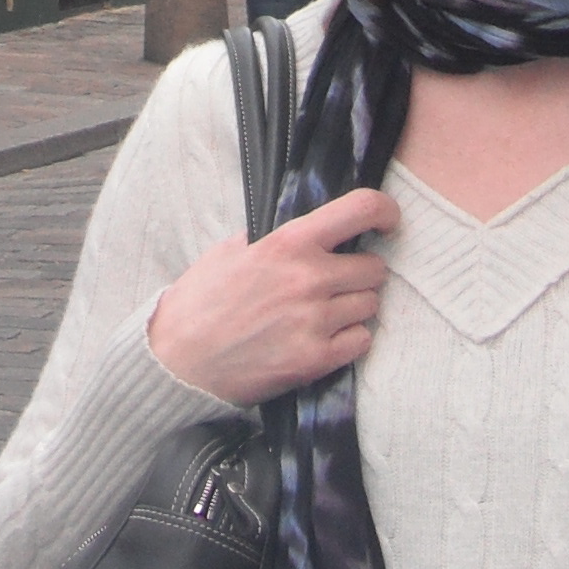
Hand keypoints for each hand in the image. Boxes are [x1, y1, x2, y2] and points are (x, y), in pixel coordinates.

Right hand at [148, 186, 400, 401]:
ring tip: (323, 313)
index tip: (387, 222)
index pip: (361, 209)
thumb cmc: (203, 300)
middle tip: (338, 282)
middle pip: (375, 268)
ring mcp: (315, 321)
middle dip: (360, 273)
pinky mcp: (316, 359)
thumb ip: (279, 237)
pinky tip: (323, 337)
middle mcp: (309, 279)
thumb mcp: (234, 249)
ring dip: (354, 308)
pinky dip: (349, 339)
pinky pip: (362, 341)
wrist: (180, 358)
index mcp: (289, 242)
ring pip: (371, 306)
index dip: (385, 212)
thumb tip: (318, 229)